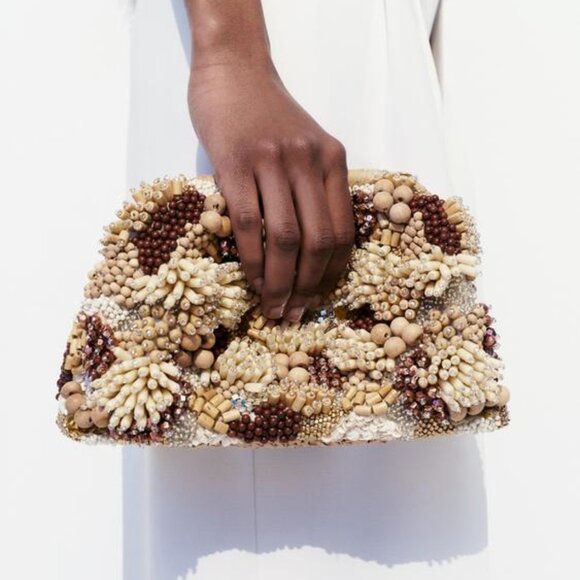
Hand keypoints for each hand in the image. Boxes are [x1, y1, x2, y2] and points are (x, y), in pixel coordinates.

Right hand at [188, 60, 353, 320]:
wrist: (234, 70)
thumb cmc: (270, 114)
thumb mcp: (308, 145)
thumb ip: (315, 188)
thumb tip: (311, 250)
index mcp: (332, 160)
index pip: (342, 231)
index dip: (331, 273)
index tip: (317, 298)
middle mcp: (308, 161)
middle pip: (317, 241)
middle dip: (307, 287)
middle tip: (294, 314)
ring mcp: (272, 162)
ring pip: (285, 238)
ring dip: (280, 283)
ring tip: (274, 308)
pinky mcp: (235, 164)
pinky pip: (249, 224)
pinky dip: (252, 261)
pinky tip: (251, 281)